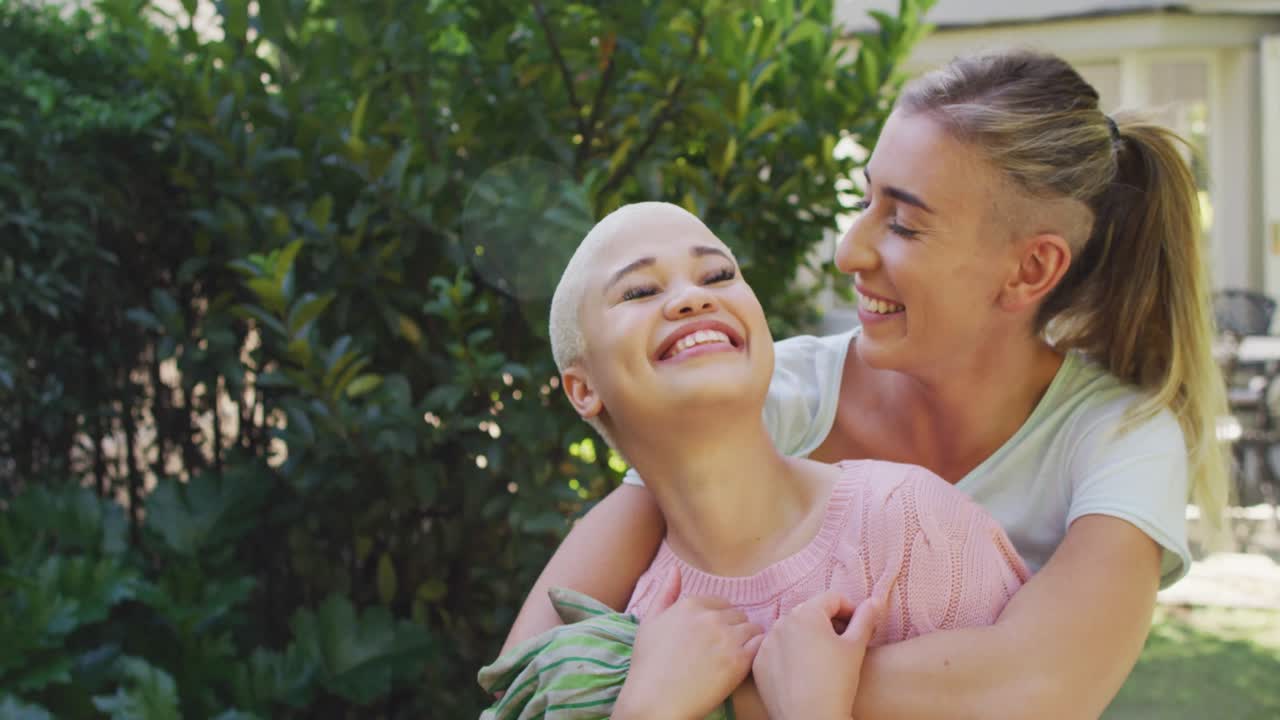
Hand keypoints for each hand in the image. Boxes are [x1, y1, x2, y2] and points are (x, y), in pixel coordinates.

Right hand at [614, 567, 763, 719]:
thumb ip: (665, 593)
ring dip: (747, 639)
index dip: (718, 619)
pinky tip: (744, 663)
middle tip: (723, 648)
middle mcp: (710, 617)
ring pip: (751, 629)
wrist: (654, 701)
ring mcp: (726, 638)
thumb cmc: (648, 665)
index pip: (720, 603)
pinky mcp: (738, 661)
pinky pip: (759, 645)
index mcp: (690, 604)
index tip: (712, 636)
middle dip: (733, 628)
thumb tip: (674, 568)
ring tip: (734, 656)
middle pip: (737, 615)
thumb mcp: (649, 622)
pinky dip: (756, 651)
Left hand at [752, 581, 892, 719]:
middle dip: (827, 621)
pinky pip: (775, 649)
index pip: (832, 598)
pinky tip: (802, 670)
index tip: (858, 626)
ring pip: (790, 630)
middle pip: (810, 612)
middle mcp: (781, 622)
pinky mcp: (758, 662)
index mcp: (807, 613)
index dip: (850, 609)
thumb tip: (874, 600)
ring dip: (806, 636)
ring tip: (822, 657)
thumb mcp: (856, 647)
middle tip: (842, 642)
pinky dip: (788, 653)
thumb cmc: (837, 682)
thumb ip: (865, 618)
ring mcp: (766, 642)